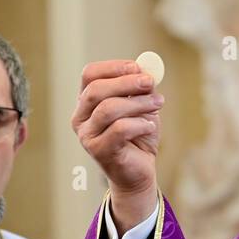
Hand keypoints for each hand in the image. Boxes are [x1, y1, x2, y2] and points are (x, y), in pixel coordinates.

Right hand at [71, 60, 161, 230]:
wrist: (140, 171)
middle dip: (126, 83)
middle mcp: (80, 117)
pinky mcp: (99, 151)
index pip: (89, 75)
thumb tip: (147, 67)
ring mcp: (86, 136)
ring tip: (158, 103)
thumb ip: (141, 87)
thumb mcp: (142, 106)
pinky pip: (119, 130)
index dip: (113, 67)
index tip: (137, 67)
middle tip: (150, 83)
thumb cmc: (138, 136)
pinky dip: (139, 124)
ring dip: (137, 103)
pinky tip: (150, 126)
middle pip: (96, 90)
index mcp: (87, 102)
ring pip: (108, 109)